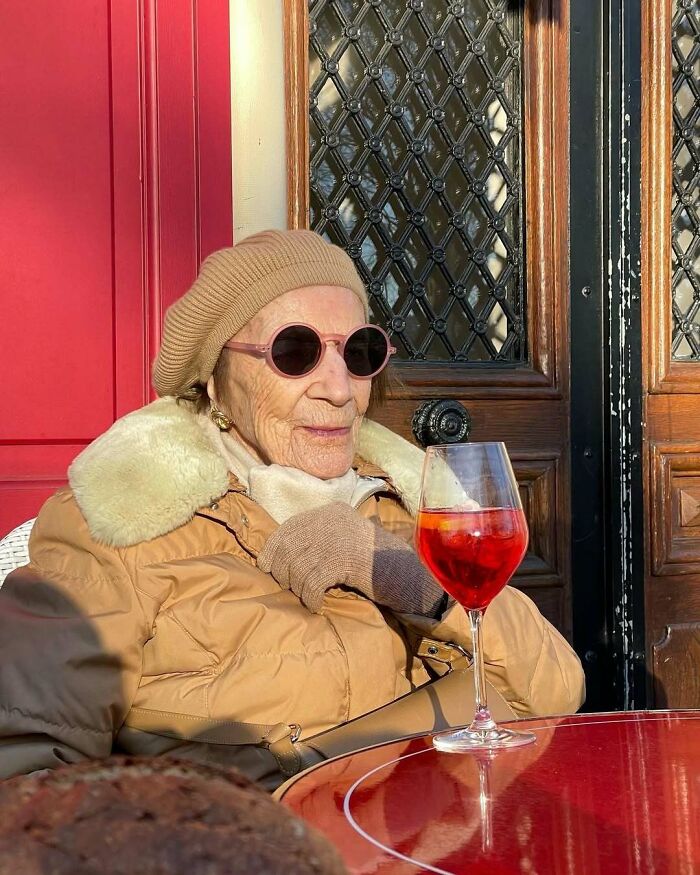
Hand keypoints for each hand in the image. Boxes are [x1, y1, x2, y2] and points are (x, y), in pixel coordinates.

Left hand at [257, 502, 444, 615]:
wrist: (407, 572)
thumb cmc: (375, 562)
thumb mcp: (345, 539)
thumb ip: (319, 539)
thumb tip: (279, 555)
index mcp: (331, 512)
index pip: (288, 527)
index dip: (272, 549)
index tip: (267, 567)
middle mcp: (331, 520)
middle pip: (289, 547)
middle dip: (283, 571)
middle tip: (290, 587)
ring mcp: (338, 538)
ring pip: (298, 567)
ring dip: (297, 588)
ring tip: (307, 597)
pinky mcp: (344, 559)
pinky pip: (312, 582)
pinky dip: (310, 597)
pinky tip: (316, 605)